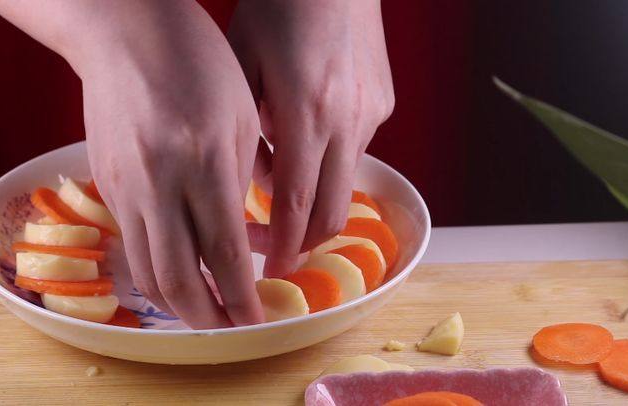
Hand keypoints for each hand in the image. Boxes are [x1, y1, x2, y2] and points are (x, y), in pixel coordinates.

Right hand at [75, 1, 263, 327]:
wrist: (125, 32)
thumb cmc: (198, 63)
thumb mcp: (241, 117)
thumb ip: (242, 183)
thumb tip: (245, 239)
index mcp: (203, 163)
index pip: (224, 255)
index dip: (241, 298)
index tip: (258, 319)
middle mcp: (158, 184)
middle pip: (176, 280)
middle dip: (207, 317)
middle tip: (230, 327)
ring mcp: (124, 187)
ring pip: (145, 270)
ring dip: (178, 302)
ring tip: (206, 309)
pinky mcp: (106, 184)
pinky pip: (132, 242)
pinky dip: (157, 267)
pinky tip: (180, 265)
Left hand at [228, 0, 394, 276]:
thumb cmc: (277, 10)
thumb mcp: (244, 67)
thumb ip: (251, 134)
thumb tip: (264, 182)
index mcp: (306, 112)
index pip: (297, 204)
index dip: (285, 246)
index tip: (272, 273)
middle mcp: (348, 121)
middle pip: (332, 210)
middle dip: (305, 240)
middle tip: (276, 248)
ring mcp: (371, 113)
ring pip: (344, 181)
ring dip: (315, 195)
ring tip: (281, 176)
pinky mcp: (383, 102)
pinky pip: (355, 148)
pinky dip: (329, 158)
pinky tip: (307, 132)